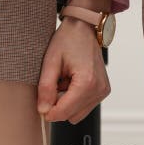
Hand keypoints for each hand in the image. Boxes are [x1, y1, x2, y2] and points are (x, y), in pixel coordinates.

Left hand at [37, 3, 110, 123]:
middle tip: (53, 85)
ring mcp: (103, 91)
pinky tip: (72, 83)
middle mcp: (99, 89)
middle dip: (58, 105)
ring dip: (66, 103)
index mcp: (87, 83)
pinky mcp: (103, 91)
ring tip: (64, 82)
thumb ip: (46, 88)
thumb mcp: (50, 61)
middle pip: (70, 116)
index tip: (40, 102)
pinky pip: (84, 106)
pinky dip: (74, 99)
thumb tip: (43, 110)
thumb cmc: (68, 40)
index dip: (48, 111)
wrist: (84, 28)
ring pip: (77, 114)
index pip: (64, 112)